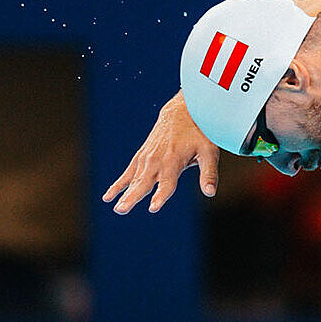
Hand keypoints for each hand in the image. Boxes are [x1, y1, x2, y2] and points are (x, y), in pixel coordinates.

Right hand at [104, 92, 219, 214]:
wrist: (181, 112)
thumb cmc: (199, 133)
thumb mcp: (209, 152)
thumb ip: (209, 173)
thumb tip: (210, 192)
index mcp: (174, 160)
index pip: (167, 183)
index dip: (160, 196)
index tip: (152, 208)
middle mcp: (157, 160)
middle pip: (144, 182)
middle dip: (133, 197)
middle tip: (121, 209)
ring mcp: (147, 157)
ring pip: (134, 179)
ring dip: (123, 193)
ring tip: (116, 207)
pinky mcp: (141, 156)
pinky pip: (128, 172)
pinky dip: (119, 183)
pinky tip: (109, 195)